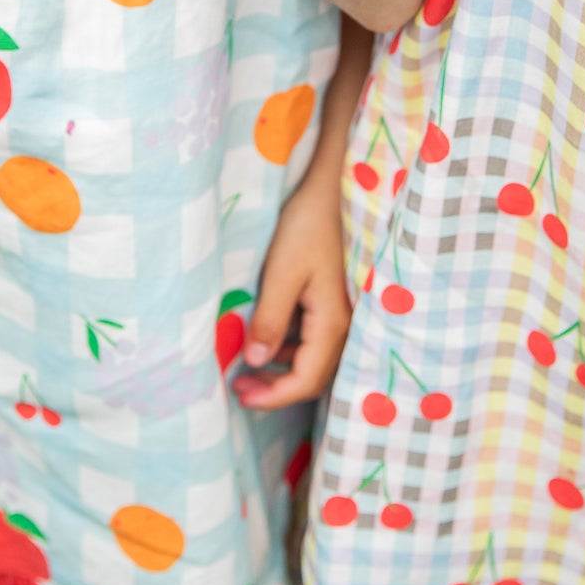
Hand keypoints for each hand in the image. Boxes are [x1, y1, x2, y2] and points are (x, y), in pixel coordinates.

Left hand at [232, 177, 351, 408]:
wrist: (336, 186)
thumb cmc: (309, 224)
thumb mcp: (282, 271)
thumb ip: (270, 319)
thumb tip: (257, 363)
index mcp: (333, 323)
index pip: (305, 380)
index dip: (272, 396)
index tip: (240, 398)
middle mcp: (345, 324)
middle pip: (313, 375)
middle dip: (276, 387)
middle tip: (239, 386)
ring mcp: (345, 311)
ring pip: (316, 357)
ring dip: (283, 367)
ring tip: (249, 366)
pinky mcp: (339, 297)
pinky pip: (318, 337)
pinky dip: (293, 346)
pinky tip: (271, 337)